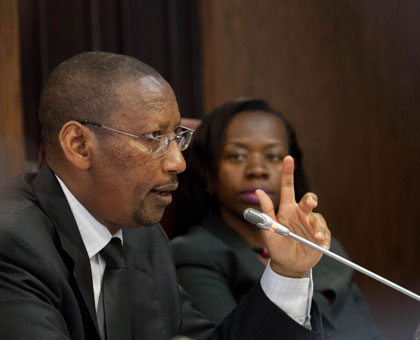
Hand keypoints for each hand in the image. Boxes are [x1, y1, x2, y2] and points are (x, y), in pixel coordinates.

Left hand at [255, 155, 330, 277]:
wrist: (288, 266)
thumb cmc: (276, 247)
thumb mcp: (268, 231)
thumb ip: (266, 212)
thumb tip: (259, 192)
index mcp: (287, 210)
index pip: (288, 187)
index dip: (288, 172)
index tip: (288, 158)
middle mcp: (300, 214)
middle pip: (308, 200)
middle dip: (310, 200)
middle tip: (310, 203)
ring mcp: (311, 224)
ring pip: (318, 217)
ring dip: (317, 226)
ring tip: (314, 237)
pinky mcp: (321, 235)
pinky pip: (324, 232)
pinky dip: (323, 237)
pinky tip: (319, 243)